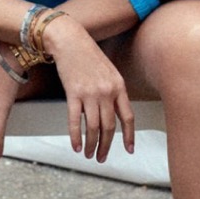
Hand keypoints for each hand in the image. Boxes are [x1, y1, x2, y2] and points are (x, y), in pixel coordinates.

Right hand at [44, 18, 135, 162]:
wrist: (70, 40)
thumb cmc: (88, 55)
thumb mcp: (109, 71)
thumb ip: (114, 91)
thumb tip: (115, 113)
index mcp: (119, 86)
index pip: (128, 117)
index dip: (129, 136)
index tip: (129, 150)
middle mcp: (107, 91)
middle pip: (109, 127)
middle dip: (106, 146)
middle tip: (102, 158)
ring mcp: (90, 93)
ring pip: (93, 127)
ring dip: (92, 144)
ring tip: (89, 154)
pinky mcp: (73, 93)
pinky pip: (75, 120)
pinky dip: (76, 136)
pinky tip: (76, 146)